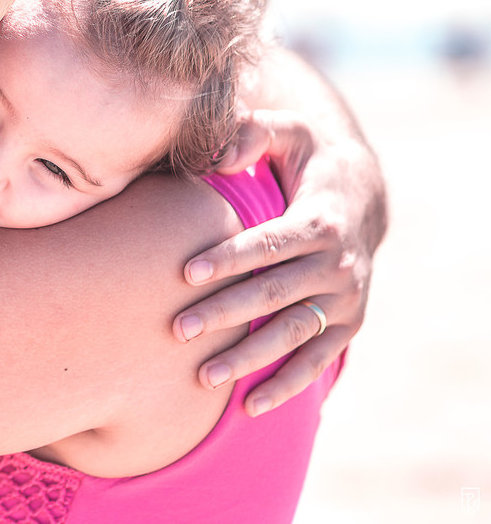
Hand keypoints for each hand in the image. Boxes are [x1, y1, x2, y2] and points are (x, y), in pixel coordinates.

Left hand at [173, 110, 382, 415]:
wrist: (362, 194)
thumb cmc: (306, 159)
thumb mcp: (289, 133)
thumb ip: (253, 134)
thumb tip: (217, 153)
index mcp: (321, 220)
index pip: (269, 243)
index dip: (229, 257)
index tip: (184, 272)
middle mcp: (339, 266)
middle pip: (276, 294)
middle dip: (226, 313)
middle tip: (178, 329)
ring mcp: (346, 300)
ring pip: (294, 335)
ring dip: (251, 358)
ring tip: (203, 377)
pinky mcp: (346, 325)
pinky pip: (317, 362)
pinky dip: (287, 386)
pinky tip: (249, 406)